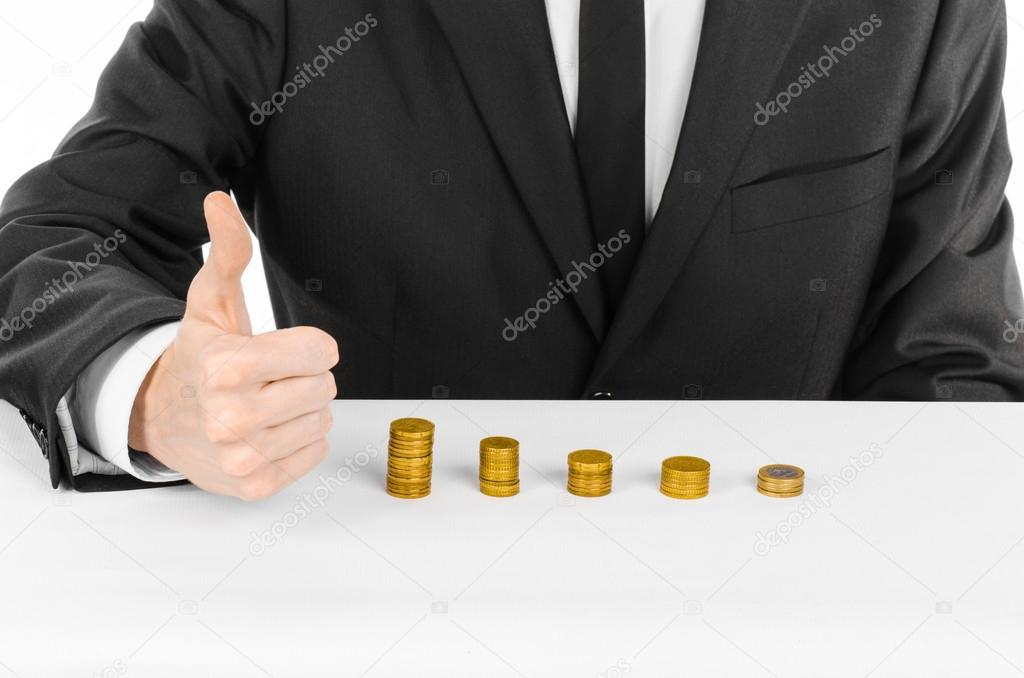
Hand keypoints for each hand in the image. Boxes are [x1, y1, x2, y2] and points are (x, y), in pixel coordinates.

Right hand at [128, 192, 338, 499]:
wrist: (160, 417)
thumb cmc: (197, 358)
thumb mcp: (210, 303)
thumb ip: (229, 253)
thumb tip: (220, 201)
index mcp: (227, 367)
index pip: (322, 352)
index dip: (311, 346)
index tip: (286, 348)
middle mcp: (233, 416)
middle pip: (324, 387)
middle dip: (303, 376)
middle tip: (269, 378)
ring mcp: (244, 456)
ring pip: (322, 419)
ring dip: (302, 409)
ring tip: (266, 403)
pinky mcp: (255, 484)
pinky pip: (316, 452)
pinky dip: (300, 440)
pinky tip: (269, 430)